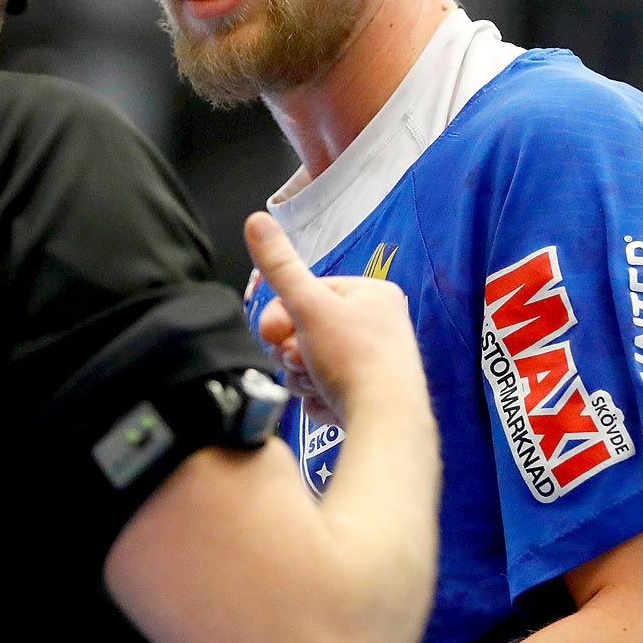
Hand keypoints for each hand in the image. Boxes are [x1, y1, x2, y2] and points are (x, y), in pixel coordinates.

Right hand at [245, 212, 425, 426]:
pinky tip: (328, 403)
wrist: (385, 422)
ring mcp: (375, 362)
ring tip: (316, 385)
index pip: (307, 294)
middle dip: (293, 352)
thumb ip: (280, 267)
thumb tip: (256, 221)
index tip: (273, 334)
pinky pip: (326, 389)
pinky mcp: (369, 394)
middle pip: (307, 331)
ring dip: (302, 376)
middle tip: (301, 363)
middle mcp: (379, 325)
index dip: (283, 317)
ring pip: (313, 363)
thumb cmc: (355, 360)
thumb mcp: (308, 306)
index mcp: (371, 294)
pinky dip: (318, 398)